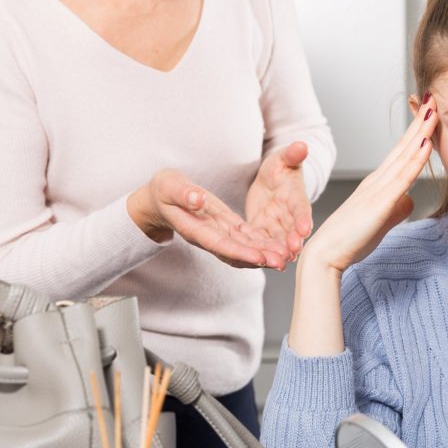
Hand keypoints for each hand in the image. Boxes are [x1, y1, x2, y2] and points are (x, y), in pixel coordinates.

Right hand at [128, 170, 290, 269]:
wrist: (161, 197)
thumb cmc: (163, 190)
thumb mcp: (169, 185)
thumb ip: (183, 193)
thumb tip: (198, 199)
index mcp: (195, 229)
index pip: (220, 245)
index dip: (240, 253)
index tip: (259, 257)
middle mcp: (209, 236)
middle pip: (237, 252)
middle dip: (259, 258)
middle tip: (282, 261)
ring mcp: (219, 233)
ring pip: (245, 247)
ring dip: (264, 253)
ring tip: (286, 256)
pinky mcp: (227, 226)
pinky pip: (247, 238)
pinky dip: (262, 242)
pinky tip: (279, 244)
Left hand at [246, 141, 313, 259]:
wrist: (270, 180)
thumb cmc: (280, 167)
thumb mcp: (282, 158)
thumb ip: (291, 154)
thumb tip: (302, 145)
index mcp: (296, 195)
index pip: (301, 208)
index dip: (303, 218)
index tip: (305, 229)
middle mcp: (289, 214)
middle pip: (291, 230)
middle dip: (292, 242)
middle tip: (291, 253)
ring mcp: (277, 224)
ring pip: (278, 241)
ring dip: (278, 252)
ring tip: (278, 263)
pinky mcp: (263, 229)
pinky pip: (261, 242)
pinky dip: (262, 251)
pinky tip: (260, 261)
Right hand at [301, 102, 438, 274]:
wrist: (326, 254)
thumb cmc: (349, 240)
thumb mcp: (381, 221)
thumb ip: (396, 208)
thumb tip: (410, 199)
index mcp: (377, 184)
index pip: (401, 153)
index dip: (416, 133)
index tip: (428, 115)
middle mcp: (377, 180)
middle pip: (404, 146)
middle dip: (420, 123)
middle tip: (434, 99)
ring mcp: (378, 189)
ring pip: (405, 155)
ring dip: (421, 132)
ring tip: (434, 110)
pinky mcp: (380, 202)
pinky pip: (403, 176)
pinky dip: (416, 158)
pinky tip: (426, 143)